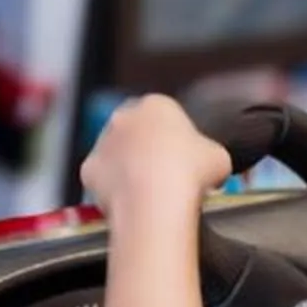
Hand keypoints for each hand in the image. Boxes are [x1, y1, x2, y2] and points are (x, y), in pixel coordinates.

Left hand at [81, 95, 233, 220]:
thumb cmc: (190, 173)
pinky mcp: (88, 169)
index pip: (165, 114)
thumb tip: (209, 164)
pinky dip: (112, 189)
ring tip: (147, 193)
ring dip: (126, 167)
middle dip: (146, 148)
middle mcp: (124, 116)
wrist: (155, 202)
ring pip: (115, 153)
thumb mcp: (218, 157)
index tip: (183, 157)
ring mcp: (103, 142)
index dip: (174, 137)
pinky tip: (130, 202)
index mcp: (157, 104)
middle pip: (135, 130)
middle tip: (163, 173)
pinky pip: (101, 178)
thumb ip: (209, 153)